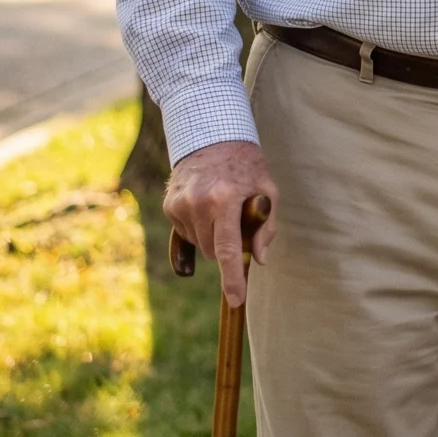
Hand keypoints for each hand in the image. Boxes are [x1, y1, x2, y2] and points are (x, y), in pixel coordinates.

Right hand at [163, 140, 277, 306]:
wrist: (211, 137)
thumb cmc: (246, 166)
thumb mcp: (268, 189)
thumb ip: (266, 226)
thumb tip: (258, 259)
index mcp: (225, 200)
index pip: (228, 250)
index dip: (232, 279)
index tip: (236, 299)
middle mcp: (198, 203)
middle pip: (214, 252)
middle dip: (227, 247)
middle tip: (237, 222)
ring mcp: (180, 205)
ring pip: (200, 244)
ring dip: (213, 236)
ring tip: (221, 208)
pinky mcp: (169, 206)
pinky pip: (187, 233)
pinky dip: (199, 227)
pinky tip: (206, 206)